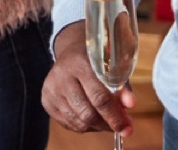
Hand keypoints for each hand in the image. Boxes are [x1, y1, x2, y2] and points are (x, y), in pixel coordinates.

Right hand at [41, 21, 134, 137]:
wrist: (71, 51)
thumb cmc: (96, 61)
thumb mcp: (112, 67)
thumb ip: (122, 87)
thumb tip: (130, 106)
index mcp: (81, 63)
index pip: (99, 98)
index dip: (115, 116)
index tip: (127, 127)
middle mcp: (63, 76)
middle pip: (87, 113)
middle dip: (107, 124)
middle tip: (120, 127)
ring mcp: (51, 89)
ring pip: (78, 122)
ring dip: (96, 126)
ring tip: (106, 120)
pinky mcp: (46, 101)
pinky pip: (68, 124)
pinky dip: (84, 126)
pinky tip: (92, 118)